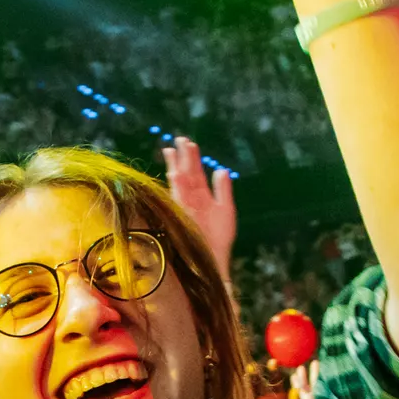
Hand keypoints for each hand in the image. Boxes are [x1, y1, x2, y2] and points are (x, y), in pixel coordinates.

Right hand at [161, 138, 238, 278]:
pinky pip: (178, 197)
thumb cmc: (219, 239)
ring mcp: (185, 206)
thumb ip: (223, 190)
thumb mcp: (225, 210)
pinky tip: (175, 173)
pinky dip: (177, 185)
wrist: (214, 260)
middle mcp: (191, 199)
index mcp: (202, 197)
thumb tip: (221, 169)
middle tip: (179, 139)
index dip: (192, 158)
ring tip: (172, 150)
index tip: (188, 143)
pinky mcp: (182, 215)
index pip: (195, 173)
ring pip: (179, 182)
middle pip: (186, 174)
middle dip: (182, 157)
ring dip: (176, 166)